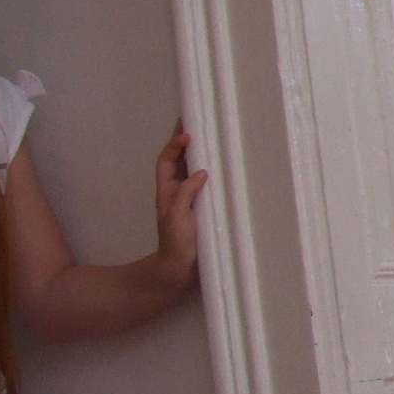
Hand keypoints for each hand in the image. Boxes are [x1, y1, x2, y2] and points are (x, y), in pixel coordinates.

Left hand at [154, 122, 207, 288]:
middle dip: (186, 142)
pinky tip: (226, 170)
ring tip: (214, 139)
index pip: (167, 161)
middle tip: (198, 120)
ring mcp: (191, 202)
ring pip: (194, 172)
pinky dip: (215, 175)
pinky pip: (209, 188)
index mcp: (167, 192)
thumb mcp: (176, 217)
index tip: (188, 134)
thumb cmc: (174, 245)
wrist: (178, 273)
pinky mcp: (204, 212)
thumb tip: (201, 172)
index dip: (174, 146)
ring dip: (201, 156)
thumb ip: (186, 193)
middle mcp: (178, 194)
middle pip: (181, 161)